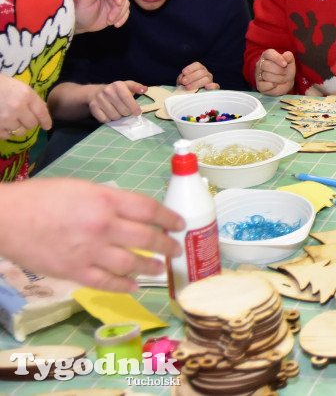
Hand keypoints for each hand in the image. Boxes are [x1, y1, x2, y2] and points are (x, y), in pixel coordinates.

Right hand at [0, 75, 50, 138]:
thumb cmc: (1, 84)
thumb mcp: (19, 87)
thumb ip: (31, 99)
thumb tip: (41, 112)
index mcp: (26, 95)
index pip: (42, 112)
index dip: (46, 121)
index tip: (47, 126)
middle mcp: (17, 107)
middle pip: (31, 124)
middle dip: (29, 123)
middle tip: (23, 119)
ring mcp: (5, 118)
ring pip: (20, 132)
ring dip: (17, 128)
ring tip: (11, 121)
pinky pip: (6, 136)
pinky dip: (6, 132)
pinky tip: (3, 125)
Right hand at [0, 178, 183, 292]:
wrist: (6, 217)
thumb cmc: (42, 198)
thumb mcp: (82, 188)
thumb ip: (110, 200)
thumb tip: (134, 212)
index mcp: (106, 200)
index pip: (149, 209)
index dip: (169, 218)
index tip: (180, 224)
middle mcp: (103, 226)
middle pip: (147, 238)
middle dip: (167, 246)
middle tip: (176, 249)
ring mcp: (89, 251)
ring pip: (131, 263)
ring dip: (150, 267)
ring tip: (159, 268)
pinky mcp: (74, 271)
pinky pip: (106, 282)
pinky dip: (124, 286)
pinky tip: (134, 286)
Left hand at [73, 0, 128, 33]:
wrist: (80, 23)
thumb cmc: (79, 10)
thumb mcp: (84, 0)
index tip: (117, 3)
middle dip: (118, 8)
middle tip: (110, 19)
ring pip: (125, 4)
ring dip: (118, 15)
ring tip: (108, 22)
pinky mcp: (117, 8)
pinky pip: (126, 12)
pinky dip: (122, 19)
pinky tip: (115, 25)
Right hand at [88, 81, 145, 123]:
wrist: (96, 92)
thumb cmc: (117, 91)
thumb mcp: (128, 86)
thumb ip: (137, 87)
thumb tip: (145, 89)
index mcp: (118, 85)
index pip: (127, 98)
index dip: (134, 107)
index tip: (138, 113)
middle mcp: (107, 91)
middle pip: (123, 110)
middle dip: (126, 112)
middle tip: (125, 110)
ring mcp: (99, 99)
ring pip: (114, 116)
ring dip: (118, 116)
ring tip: (117, 110)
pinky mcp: (93, 107)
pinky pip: (104, 119)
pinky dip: (108, 119)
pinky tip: (108, 113)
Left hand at [178, 62, 217, 90]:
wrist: (190, 94)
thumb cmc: (186, 86)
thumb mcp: (181, 81)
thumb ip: (181, 78)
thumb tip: (182, 78)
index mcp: (199, 69)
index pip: (197, 65)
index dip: (190, 68)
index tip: (184, 72)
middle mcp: (206, 73)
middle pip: (201, 72)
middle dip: (191, 77)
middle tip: (184, 82)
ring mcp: (210, 80)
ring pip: (206, 79)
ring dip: (196, 83)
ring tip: (188, 87)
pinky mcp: (214, 87)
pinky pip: (215, 86)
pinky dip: (212, 86)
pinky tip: (206, 87)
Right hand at [255, 49, 295, 95]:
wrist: (286, 83)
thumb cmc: (286, 70)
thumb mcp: (290, 62)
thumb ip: (289, 56)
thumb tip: (286, 55)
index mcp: (267, 56)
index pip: (268, 53)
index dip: (277, 58)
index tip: (285, 64)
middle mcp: (260, 64)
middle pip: (266, 65)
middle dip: (280, 70)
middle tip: (285, 73)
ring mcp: (258, 75)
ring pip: (266, 75)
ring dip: (279, 79)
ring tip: (282, 79)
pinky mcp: (259, 85)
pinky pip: (264, 85)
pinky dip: (273, 86)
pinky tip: (276, 85)